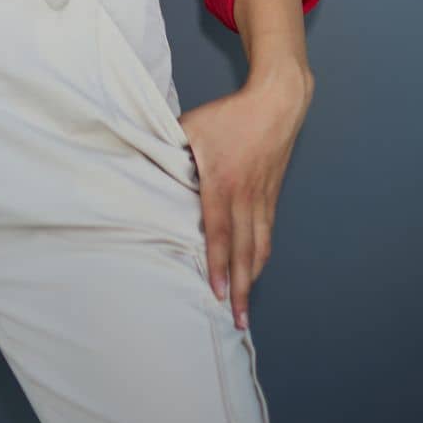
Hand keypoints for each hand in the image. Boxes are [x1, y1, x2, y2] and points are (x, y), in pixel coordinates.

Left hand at [178, 62, 313, 329]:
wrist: (276, 102)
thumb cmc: (230, 114)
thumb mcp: (191, 126)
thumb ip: (169, 148)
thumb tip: (146, 163)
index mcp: (223, 183)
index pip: (219, 233)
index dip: (217, 266)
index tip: (215, 293)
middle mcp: (246, 197)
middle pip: (243, 251)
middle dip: (239, 289)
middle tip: (236, 320)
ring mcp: (262, 198)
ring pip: (259, 247)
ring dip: (251, 279)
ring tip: (245, 306)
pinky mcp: (272, 195)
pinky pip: (267, 233)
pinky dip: (261, 256)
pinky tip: (255, 269)